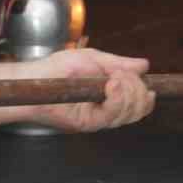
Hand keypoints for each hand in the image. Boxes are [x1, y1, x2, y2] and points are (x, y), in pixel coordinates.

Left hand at [18, 48, 155, 132]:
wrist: (37, 78)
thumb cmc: (59, 68)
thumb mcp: (94, 59)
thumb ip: (119, 63)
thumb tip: (144, 65)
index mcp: (111, 95)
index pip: (140, 103)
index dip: (145, 94)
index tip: (142, 79)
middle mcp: (107, 109)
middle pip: (139, 109)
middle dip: (137, 89)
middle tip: (121, 75)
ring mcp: (99, 117)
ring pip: (130, 112)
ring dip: (128, 92)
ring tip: (113, 78)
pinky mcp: (90, 123)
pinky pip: (113, 115)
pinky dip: (117, 98)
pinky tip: (111, 85)